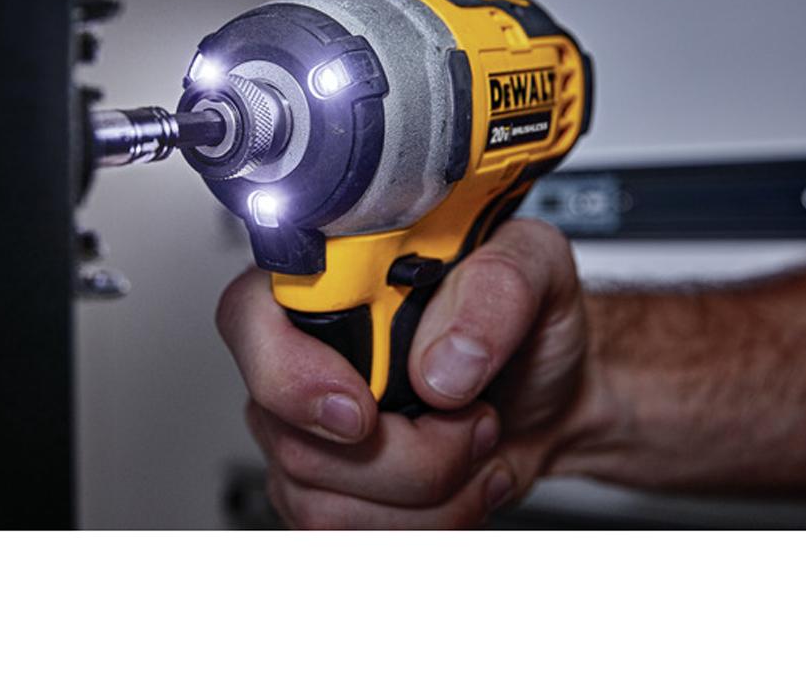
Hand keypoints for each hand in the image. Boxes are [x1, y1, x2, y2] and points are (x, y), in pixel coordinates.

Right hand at [216, 218, 595, 528]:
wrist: (555, 390)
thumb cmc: (529, 320)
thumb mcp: (537, 268)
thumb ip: (495, 290)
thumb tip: (439, 363)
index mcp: (332, 279)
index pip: (250, 316)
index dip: (290, 375)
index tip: (361, 412)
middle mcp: (306, 352)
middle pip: (294, 435)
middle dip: (407, 454)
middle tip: (471, 418)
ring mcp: (310, 428)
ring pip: (322, 500)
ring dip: (428, 494)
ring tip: (475, 446)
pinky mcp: (331, 489)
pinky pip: (347, 537)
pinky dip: (426, 526)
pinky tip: (461, 484)